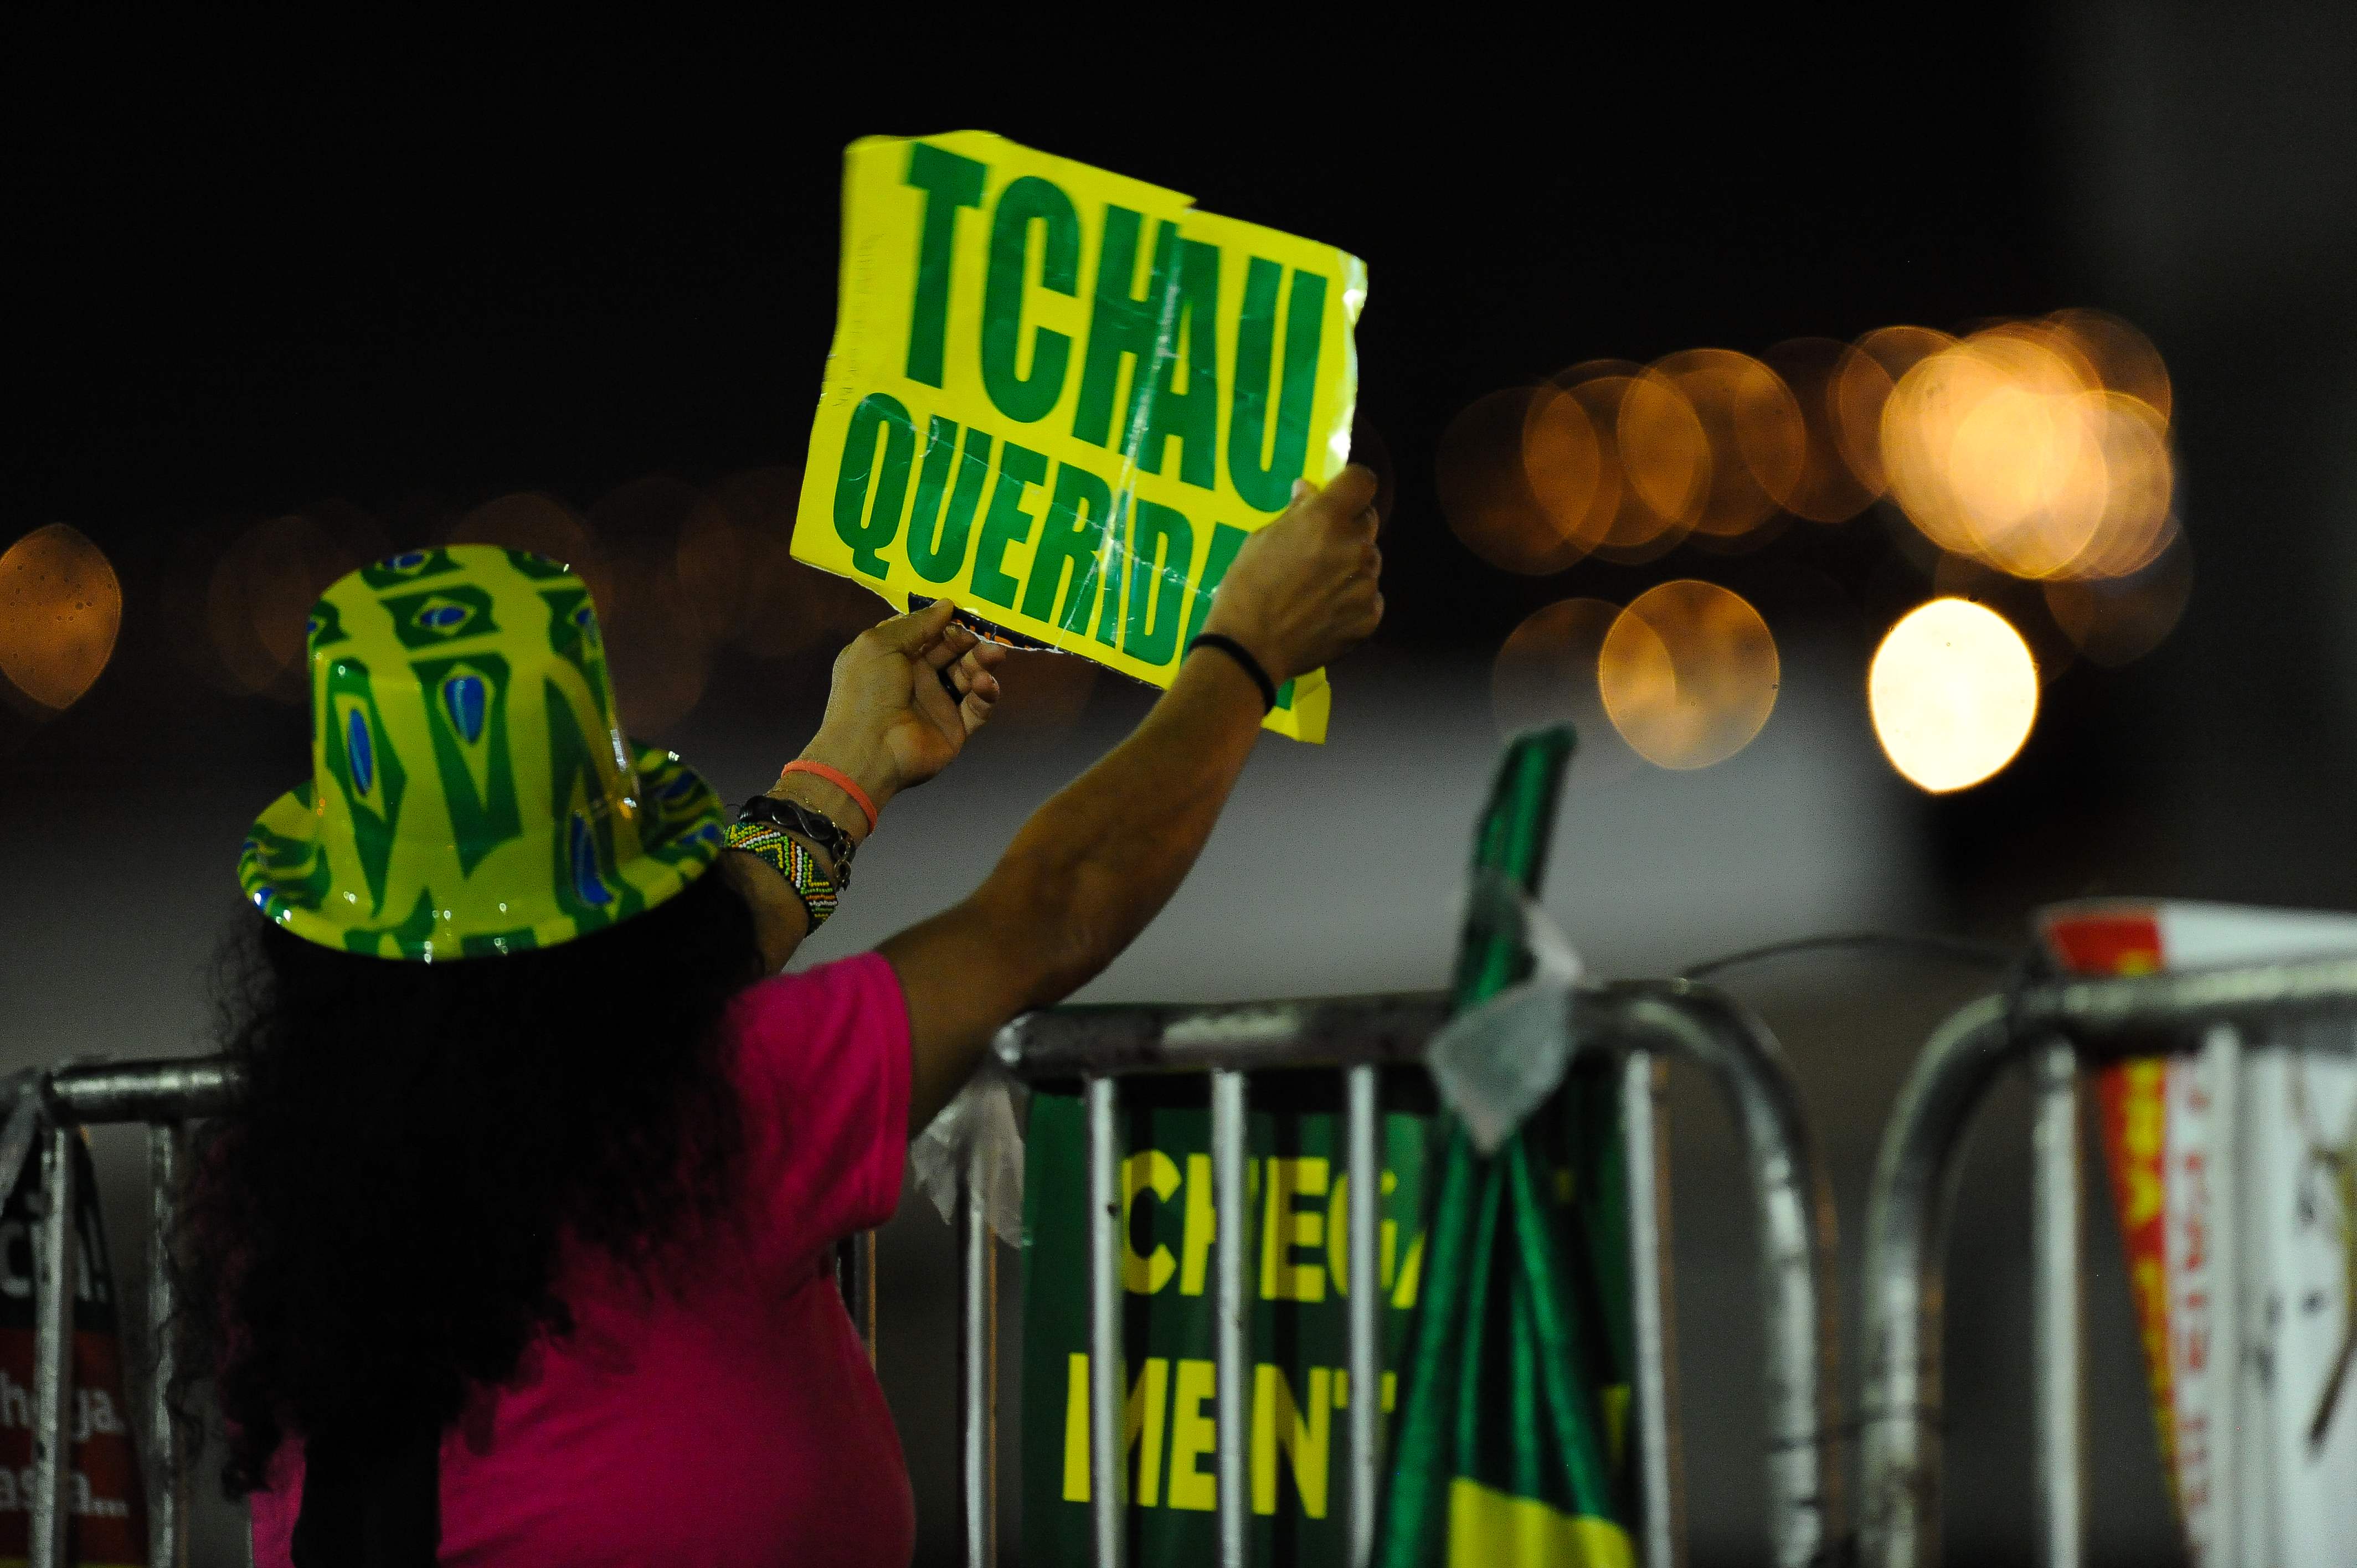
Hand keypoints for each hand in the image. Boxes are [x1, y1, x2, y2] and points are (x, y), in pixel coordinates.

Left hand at [793, 599, 1005, 822]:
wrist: (868, 749)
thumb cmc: (867, 691)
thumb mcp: (880, 644)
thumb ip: (916, 624)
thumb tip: (947, 604)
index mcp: (894, 657)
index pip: (926, 633)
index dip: (945, 622)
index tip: (963, 613)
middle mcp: (917, 678)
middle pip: (952, 652)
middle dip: (969, 641)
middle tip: (983, 635)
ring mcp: (937, 704)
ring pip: (968, 676)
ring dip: (982, 663)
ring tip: (992, 656)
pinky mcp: (955, 728)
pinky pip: (977, 707)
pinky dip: (986, 693)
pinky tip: (984, 684)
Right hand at [1199, 466, 1383, 684]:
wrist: (1248, 650)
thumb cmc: (1245, 588)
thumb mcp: (1260, 539)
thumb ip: (1294, 514)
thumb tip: (1309, 492)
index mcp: (1325, 519)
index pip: (1362, 481)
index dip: (1350, 485)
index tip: (1337, 496)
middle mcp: (1354, 546)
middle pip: (1368, 520)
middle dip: (1347, 526)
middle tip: (1319, 546)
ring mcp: (1366, 584)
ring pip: (1369, 559)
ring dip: (1350, 564)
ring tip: (1317, 586)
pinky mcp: (1370, 616)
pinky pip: (1369, 595)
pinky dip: (1352, 599)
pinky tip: (1325, 611)